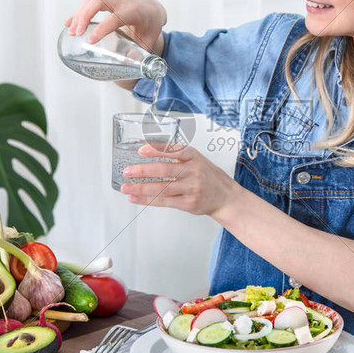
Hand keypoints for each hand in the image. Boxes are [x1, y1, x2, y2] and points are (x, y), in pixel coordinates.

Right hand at [65, 0, 166, 56]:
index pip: (115, 18)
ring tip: (72, 33)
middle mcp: (122, 0)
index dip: (102, 29)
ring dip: (79, 15)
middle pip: (99, 2)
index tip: (90, 40)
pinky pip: (89, 1)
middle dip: (84, 17)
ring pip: (91, 0)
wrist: (152, 9)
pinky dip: (78, 12)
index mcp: (134, 11)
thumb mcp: (149, 40)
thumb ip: (141, 54)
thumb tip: (130, 67)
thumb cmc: (150, 26)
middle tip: (77, 34)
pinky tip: (69, 24)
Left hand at [120, 144, 243, 216]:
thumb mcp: (197, 160)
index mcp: (194, 157)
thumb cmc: (209, 177)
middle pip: (164, 170)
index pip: (173, 150)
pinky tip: (136, 198)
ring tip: (126, 187)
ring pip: (162, 188)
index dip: (156, 149)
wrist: (226, 197)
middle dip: (143, 171)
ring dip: (141, 188)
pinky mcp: (188, 203)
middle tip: (127, 171)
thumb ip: (177, 156)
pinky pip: (164, 201)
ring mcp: (191, 188)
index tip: (140, 150)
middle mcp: (193, 171)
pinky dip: (147, 200)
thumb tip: (149, 151)